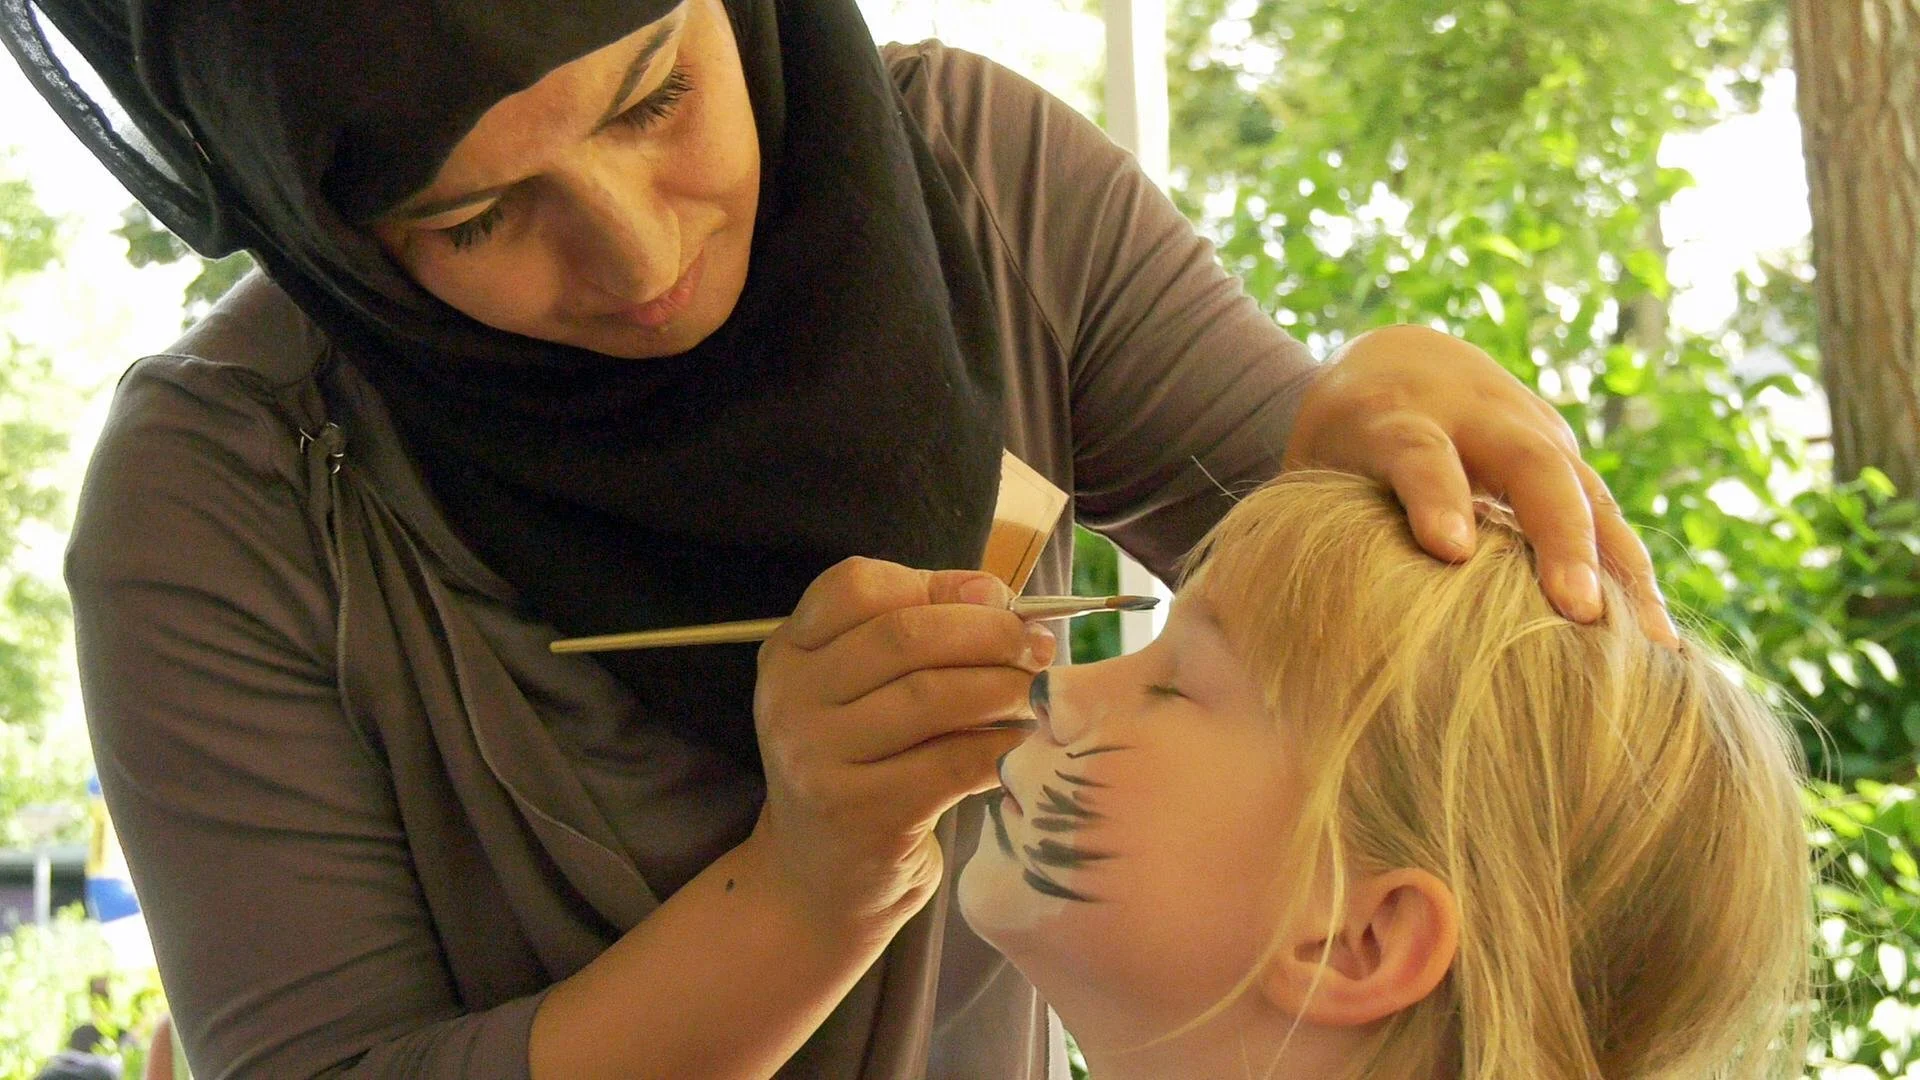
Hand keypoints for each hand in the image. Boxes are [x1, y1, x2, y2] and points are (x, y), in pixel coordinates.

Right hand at [750, 558, 1054, 937]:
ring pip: (932, 696)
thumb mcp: (866, 692)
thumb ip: (918, 631)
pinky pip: (953, 762)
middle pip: (904, 636)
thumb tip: (994, 592)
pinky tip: (1021, 745)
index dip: (934, 583)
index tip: (994, 599)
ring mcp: (818, 759)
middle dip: (988, 633)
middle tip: (1037, 646)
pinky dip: (1000, 746)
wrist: (819, 883)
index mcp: (790, 652)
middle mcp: (791, 699)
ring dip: (1003, 688)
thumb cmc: (863, 768)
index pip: (855, 586)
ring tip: (1034, 694)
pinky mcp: (861, 814)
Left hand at [1284, 324, 1678, 646]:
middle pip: (1530, 467)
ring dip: (1619, 569)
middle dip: (1557, 537)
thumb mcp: (1309, 471)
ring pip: (1588, 495)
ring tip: (1650, 647)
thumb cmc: (1338, 443)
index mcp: (1394, 414)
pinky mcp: (1570, 465)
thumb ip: (1294, 531)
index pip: (1418, 450)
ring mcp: (1536, 435)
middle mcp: (1480, 416)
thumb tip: (1227, 632)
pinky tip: (1659, 647)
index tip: (1450, 549)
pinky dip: (1633, 580)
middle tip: (1574, 608)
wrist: (1398, 362)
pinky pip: (1608, 522)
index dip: (1436, 495)